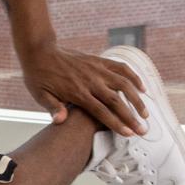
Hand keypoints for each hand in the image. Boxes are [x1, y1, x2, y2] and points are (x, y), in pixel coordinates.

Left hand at [20, 44, 146, 137]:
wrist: (39, 51)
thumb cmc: (38, 76)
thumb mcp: (40, 94)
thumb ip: (52, 107)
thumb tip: (59, 121)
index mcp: (77, 92)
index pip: (101, 111)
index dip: (116, 123)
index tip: (129, 133)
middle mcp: (90, 81)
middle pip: (116, 101)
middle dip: (131, 117)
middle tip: (143, 131)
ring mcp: (97, 69)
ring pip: (123, 84)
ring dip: (137, 99)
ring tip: (145, 114)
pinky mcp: (99, 60)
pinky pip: (121, 68)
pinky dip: (133, 77)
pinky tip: (142, 88)